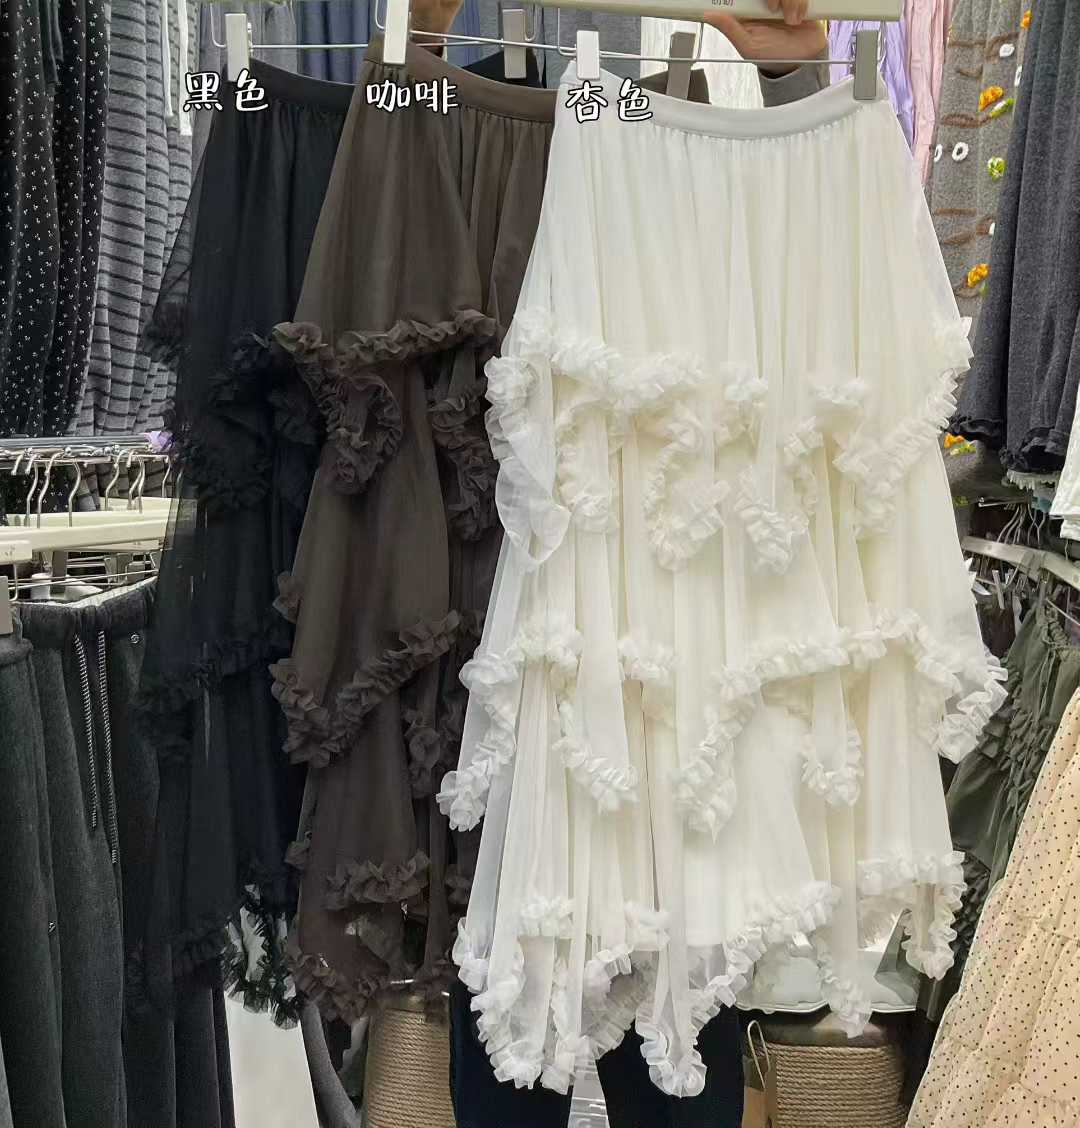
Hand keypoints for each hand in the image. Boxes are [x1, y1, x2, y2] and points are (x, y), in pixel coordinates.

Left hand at [703, 1, 826, 73]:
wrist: (804, 60)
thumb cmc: (774, 56)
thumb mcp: (749, 46)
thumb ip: (730, 28)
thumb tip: (708, 15)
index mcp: (747, 8)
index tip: (762, 6)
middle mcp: (763, 0)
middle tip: (773, 9)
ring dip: (790, 2)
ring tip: (791, 21)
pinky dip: (802, 2)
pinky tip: (800, 16)